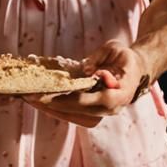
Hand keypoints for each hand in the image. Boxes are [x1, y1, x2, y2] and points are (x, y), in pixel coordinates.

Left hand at [24, 40, 145, 128]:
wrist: (136, 70)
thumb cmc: (124, 57)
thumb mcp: (114, 49)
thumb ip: (100, 58)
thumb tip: (84, 70)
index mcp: (121, 93)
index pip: (93, 101)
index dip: (70, 99)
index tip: (49, 95)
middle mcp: (112, 108)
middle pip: (79, 112)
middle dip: (53, 105)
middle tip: (31, 97)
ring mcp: (103, 113)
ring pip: (74, 117)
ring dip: (51, 109)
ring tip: (30, 99)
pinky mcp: (94, 114)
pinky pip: (74, 115)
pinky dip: (56, 109)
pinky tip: (40, 101)